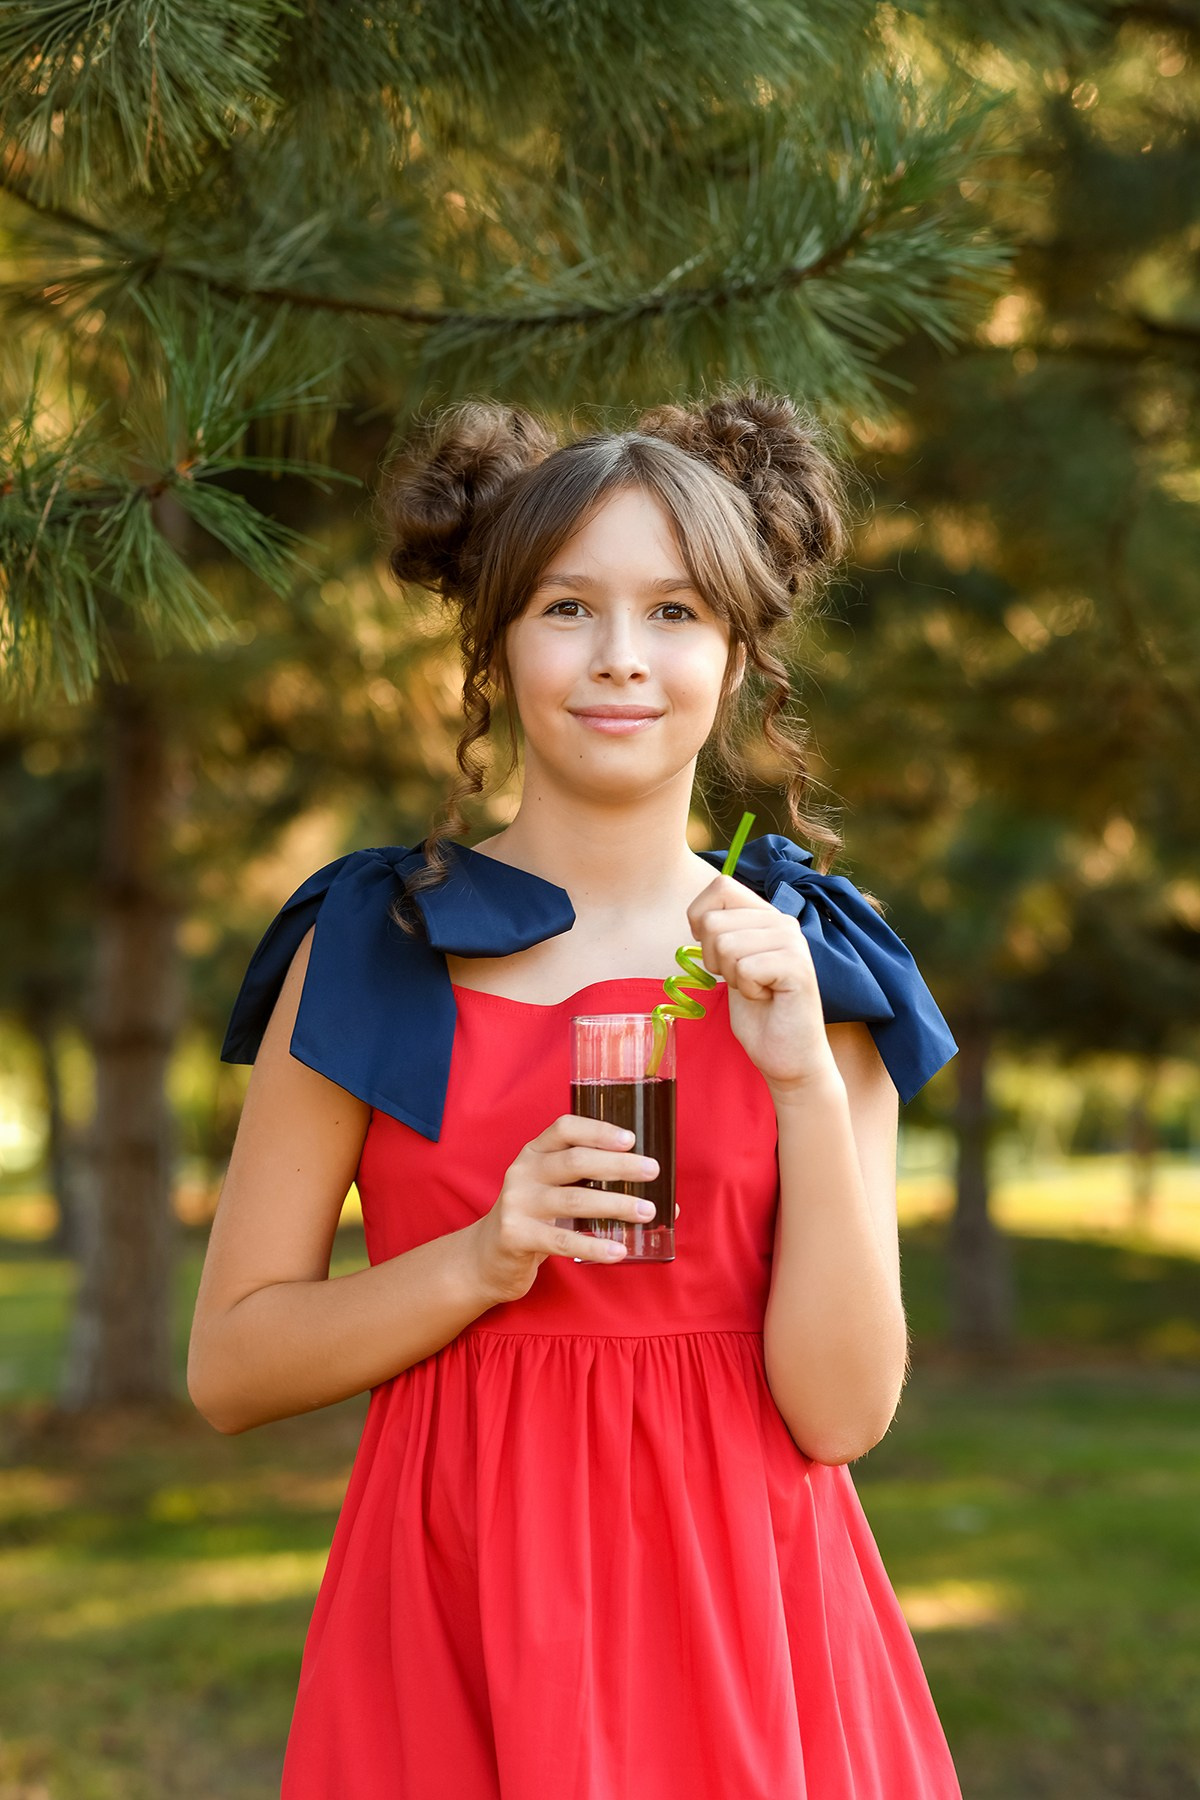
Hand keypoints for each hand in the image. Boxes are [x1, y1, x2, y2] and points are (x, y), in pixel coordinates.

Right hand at [468, 1113, 679, 1304]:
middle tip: (652, 1171)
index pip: (564, 1128)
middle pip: (575, 1161)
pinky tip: (618, 1250)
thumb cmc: (536, 1219)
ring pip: (574, 1200)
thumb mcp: (554, 1191)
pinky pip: (563, 1241)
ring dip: (615, 1204)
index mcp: (534, 1152)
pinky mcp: (516, 1236)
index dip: (598, 1130)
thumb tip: (663, 1199)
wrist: (488, 1258)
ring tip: (646, 1211)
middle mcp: (523, 1171)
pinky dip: (594, 1245)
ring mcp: (517, 1203)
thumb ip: (594, 1186)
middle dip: (618, 1165)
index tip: (631, 1139)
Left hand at [686, 872, 839, 1093]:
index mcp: (765, 915)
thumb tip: (700, 915)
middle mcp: (782, 921)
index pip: (721, 886)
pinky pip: (745, 969)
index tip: (716, 952)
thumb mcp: (730, 964)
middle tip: (743, 980)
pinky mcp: (798, 967)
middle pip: (713, 922)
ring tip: (757, 989)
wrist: (787, 1055)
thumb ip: (722, 933)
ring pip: (726, 945)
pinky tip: (767, 998)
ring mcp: (793, 942)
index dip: (701, 919)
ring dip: (733, 977)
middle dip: (714, 959)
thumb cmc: (758, 1012)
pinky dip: (748, 991)